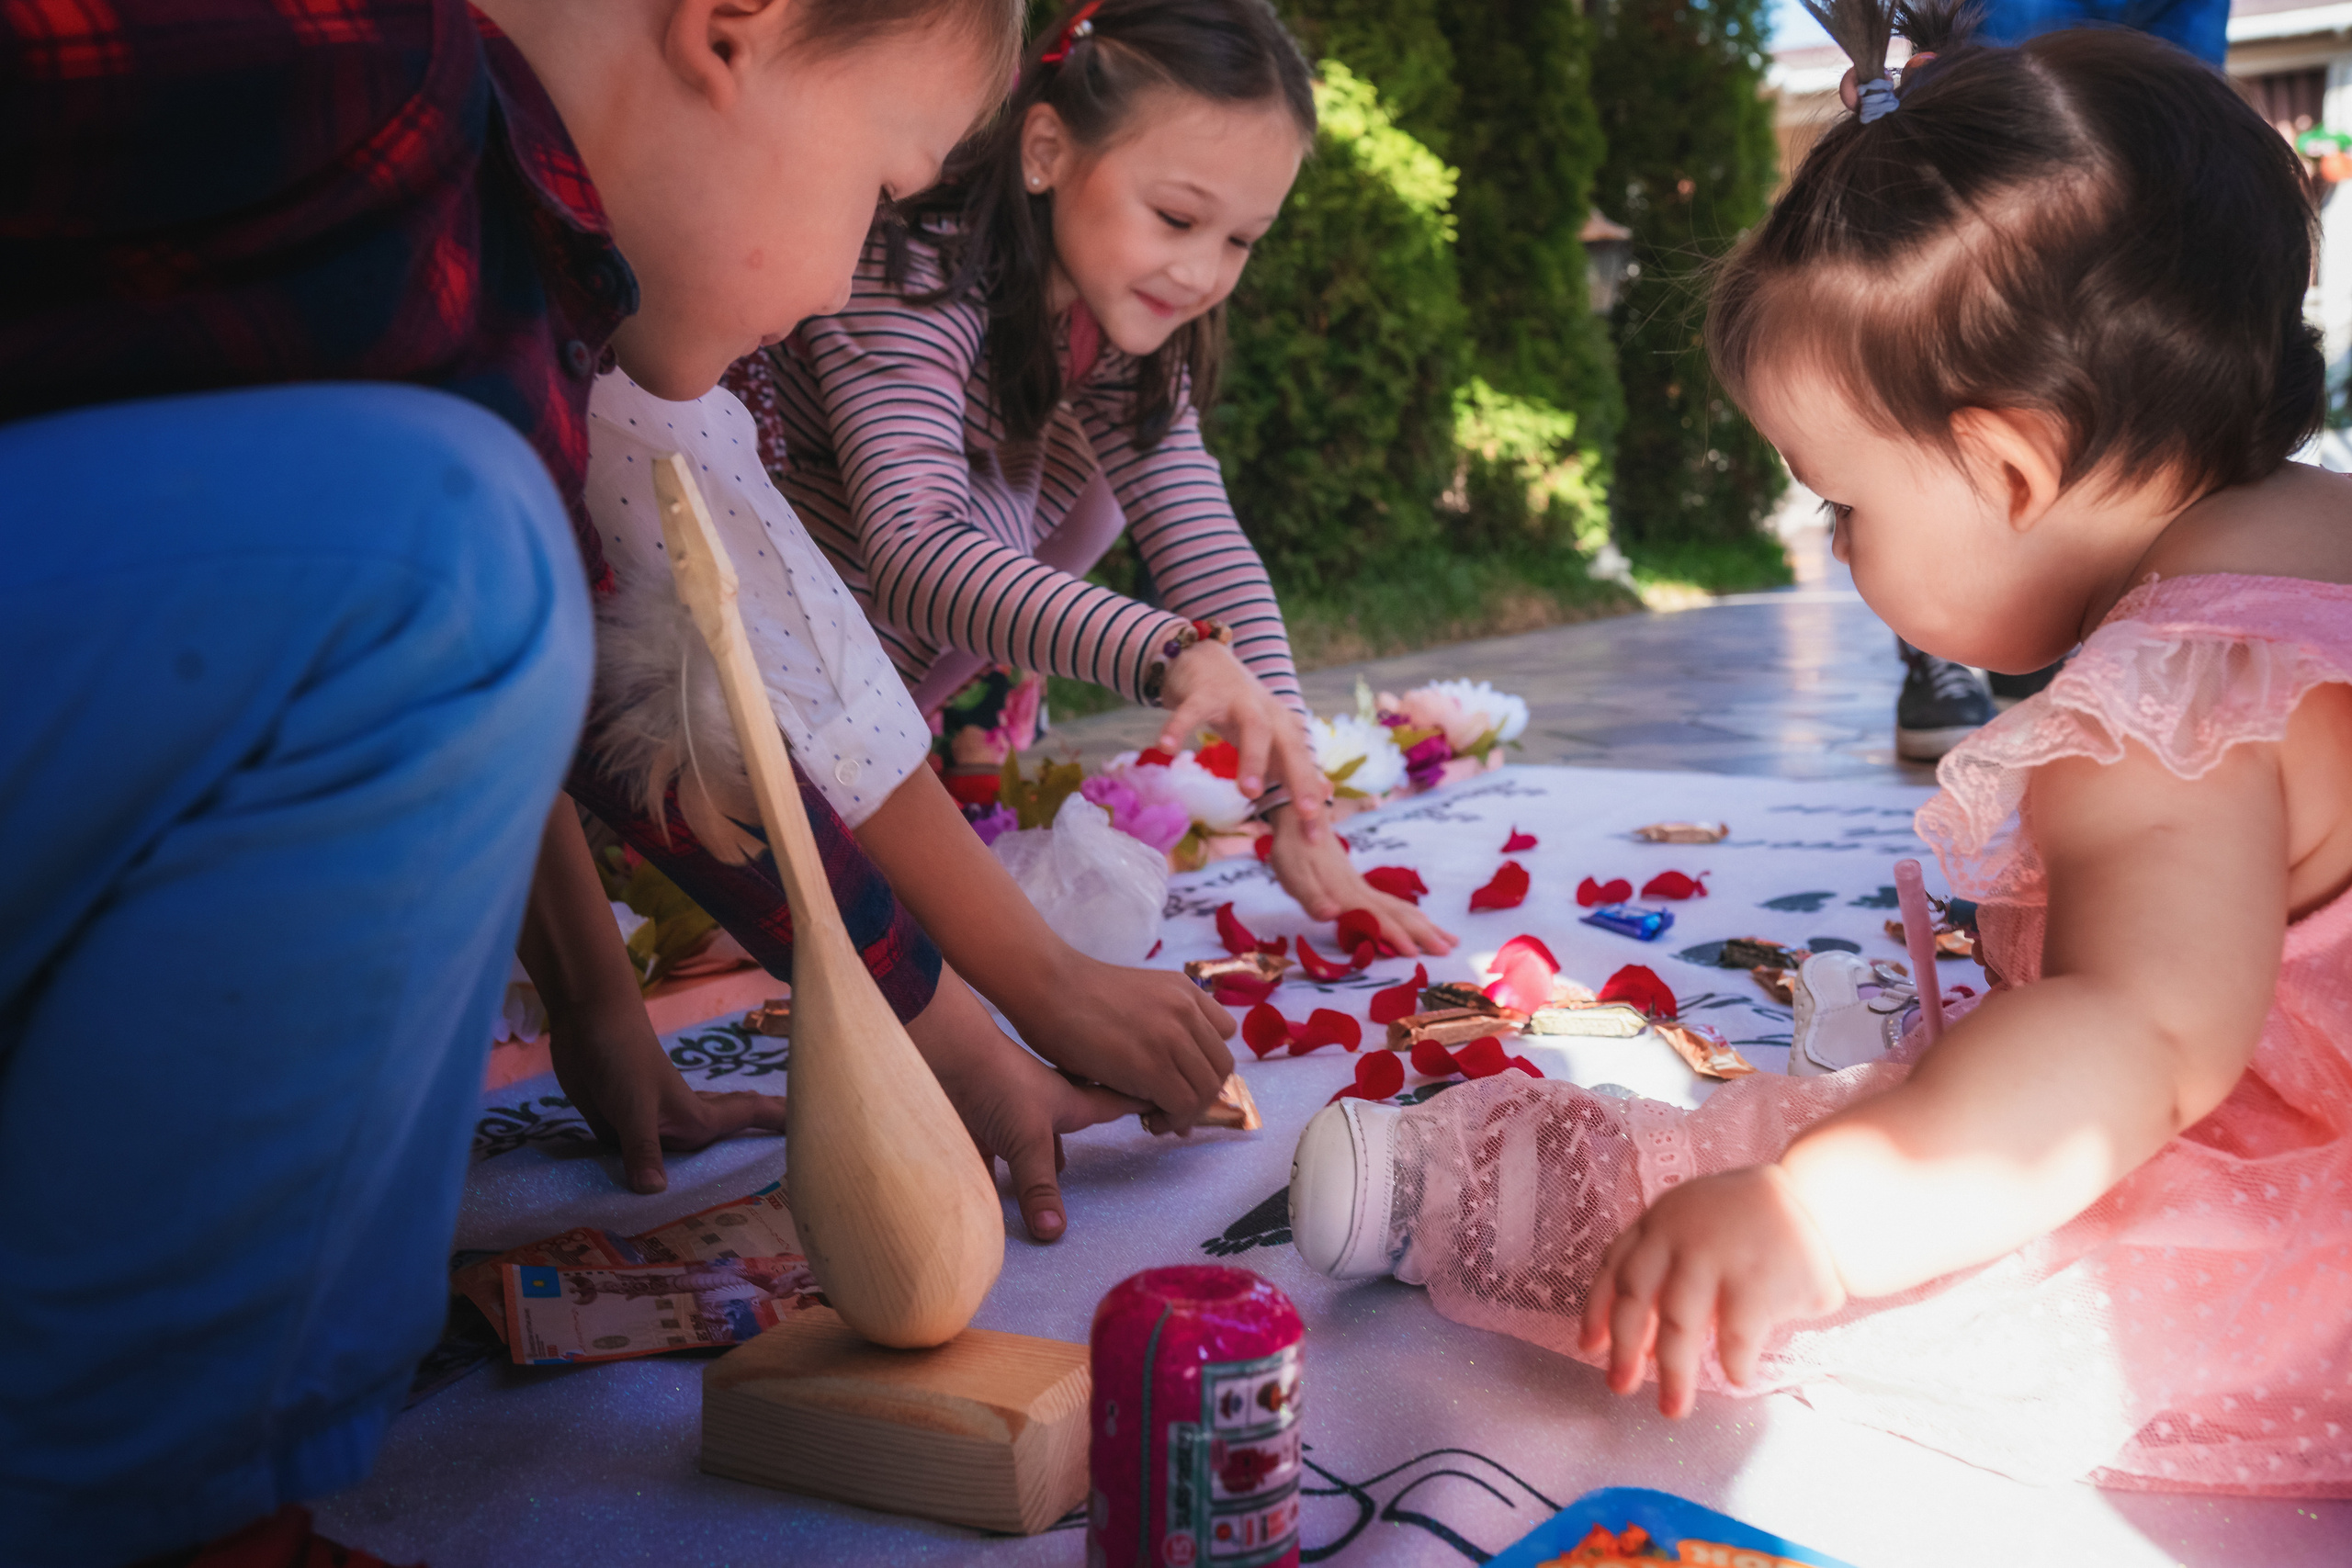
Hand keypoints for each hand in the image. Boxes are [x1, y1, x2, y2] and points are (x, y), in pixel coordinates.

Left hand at [547, 1007, 788, 1195]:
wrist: (589, 1024)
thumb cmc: (624, 1057)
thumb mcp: (635, 1107)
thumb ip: (644, 1149)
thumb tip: (654, 1192)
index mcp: (695, 1117)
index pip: (748, 1115)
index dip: (778, 1121)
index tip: (813, 1127)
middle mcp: (680, 1122)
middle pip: (725, 1130)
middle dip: (754, 1134)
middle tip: (788, 1142)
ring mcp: (652, 1124)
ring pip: (686, 1146)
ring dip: (707, 1153)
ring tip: (731, 1167)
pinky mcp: (621, 1127)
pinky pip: (644, 1156)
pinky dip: (654, 1165)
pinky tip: (653, 1177)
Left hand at [907, 971, 1148, 1240]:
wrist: (943, 1053)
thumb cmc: (997, 1083)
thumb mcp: (1028, 1140)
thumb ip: (1039, 1187)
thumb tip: (1054, 1233)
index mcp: (1069, 1103)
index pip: (1116, 1103)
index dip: (1142, 1102)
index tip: (1171, 1098)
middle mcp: (1043, 1107)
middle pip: (1076, 1120)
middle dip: (1092, 1129)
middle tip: (1112, 1133)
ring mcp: (1009, 1114)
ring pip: (1033, 1138)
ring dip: (1042, 1154)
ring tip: (1057, 1170)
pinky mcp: (977, 1124)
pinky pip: (990, 1153)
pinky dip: (992, 1170)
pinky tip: (989, 1190)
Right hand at [1000, 952, 1236, 1128]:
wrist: (1046, 986)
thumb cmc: (1075, 997)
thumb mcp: (1138, 998)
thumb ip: (1162, 1026)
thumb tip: (1173, 1075)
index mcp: (1184, 990)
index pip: (1224, 1033)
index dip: (1207, 1063)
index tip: (1185, 1080)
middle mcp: (1186, 1009)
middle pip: (1221, 1067)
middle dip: (1202, 1095)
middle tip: (1172, 1110)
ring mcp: (1172, 1036)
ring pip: (1206, 1089)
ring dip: (1187, 1113)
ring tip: (1159, 1120)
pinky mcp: (1152, 1065)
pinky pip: (1183, 1105)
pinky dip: (1172, 1120)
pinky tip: (1149, 1122)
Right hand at [1156, 638, 1328, 834]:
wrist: (1204, 658)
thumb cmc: (1238, 709)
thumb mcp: (1268, 737)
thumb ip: (1292, 765)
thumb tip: (1327, 795)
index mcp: (1284, 727)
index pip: (1302, 766)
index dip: (1311, 799)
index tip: (1315, 837)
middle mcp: (1267, 712)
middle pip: (1289, 746)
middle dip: (1300, 778)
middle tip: (1306, 812)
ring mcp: (1236, 700)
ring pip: (1252, 728)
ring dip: (1253, 759)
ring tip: (1249, 792)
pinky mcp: (1203, 692)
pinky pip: (1192, 711)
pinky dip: (1180, 727)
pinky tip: (1167, 747)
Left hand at [1266, 806, 1456, 956]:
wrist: (1299, 813)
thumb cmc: (1292, 848)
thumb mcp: (1293, 874)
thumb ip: (1312, 897)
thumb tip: (1331, 915)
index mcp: (1347, 892)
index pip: (1377, 918)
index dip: (1394, 936)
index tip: (1415, 953)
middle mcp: (1361, 890)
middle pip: (1400, 913)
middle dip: (1425, 932)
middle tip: (1451, 948)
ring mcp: (1362, 887)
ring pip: (1400, 908)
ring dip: (1423, 924)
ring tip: (1447, 938)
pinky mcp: (1358, 884)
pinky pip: (1391, 904)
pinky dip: (1409, 915)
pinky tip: (1416, 921)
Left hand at [1577, 1165, 1846, 1417]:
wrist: (1818, 1198)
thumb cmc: (1748, 1222)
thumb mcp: (1695, 1224)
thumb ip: (1664, 1267)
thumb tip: (1639, 1343)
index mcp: (1660, 1223)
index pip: (1615, 1269)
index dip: (1597, 1311)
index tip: (1589, 1349)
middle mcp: (1680, 1238)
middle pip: (1637, 1300)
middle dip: (1625, 1350)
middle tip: (1620, 1387)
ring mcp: (1717, 1258)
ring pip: (1678, 1325)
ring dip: (1673, 1373)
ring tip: (1672, 1408)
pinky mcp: (1757, 1282)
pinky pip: (1734, 1336)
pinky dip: (1733, 1362)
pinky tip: (1735, 1378)